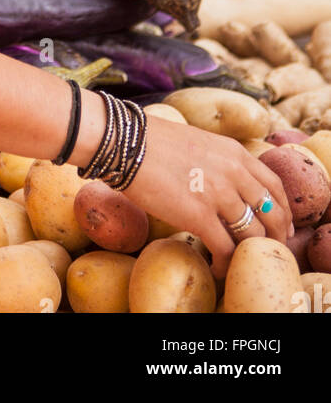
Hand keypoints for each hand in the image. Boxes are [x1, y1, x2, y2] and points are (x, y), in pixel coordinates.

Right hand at [122, 116, 291, 279]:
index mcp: (235, 153)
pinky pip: (226, 249)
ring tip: (240, 263)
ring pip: (253, 234)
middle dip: (276, 236)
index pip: (274, 185)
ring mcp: (219, 194)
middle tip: (269, 250)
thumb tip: (224, 184)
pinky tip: (219, 268)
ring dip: (249, 253)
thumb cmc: (152, 141)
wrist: (126, 143)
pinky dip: (226, 264)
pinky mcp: (199, 215)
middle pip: (273, 212)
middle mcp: (234, 172)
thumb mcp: (199, 143)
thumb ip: (219, 161)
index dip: (283, 210)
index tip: (283, 225)